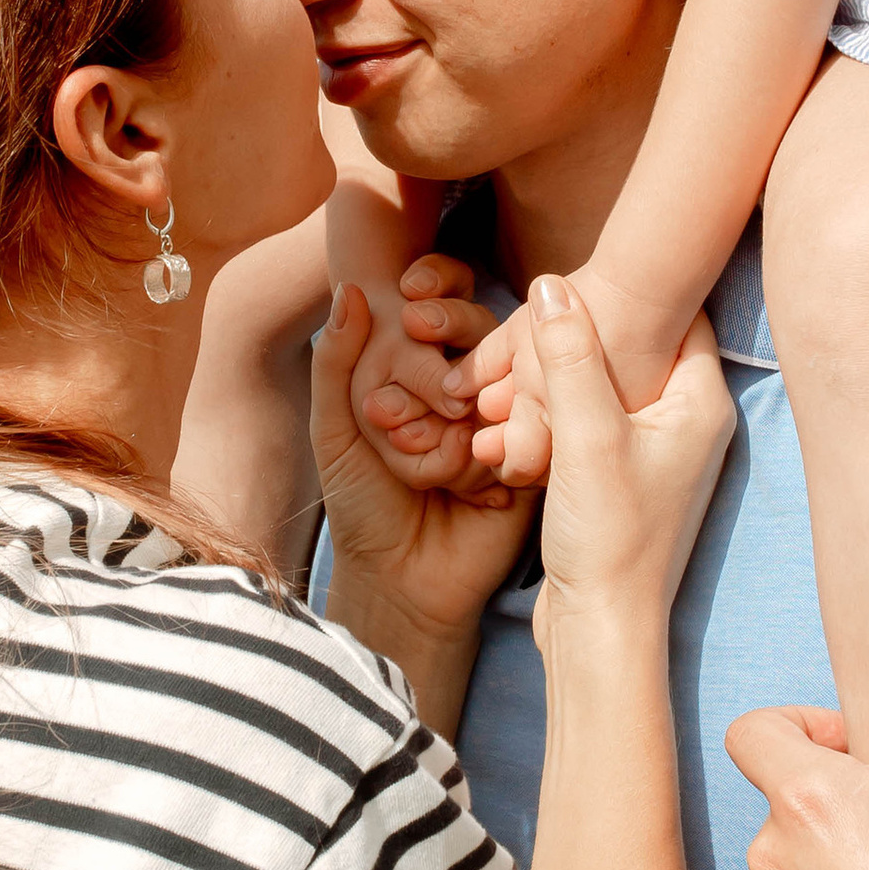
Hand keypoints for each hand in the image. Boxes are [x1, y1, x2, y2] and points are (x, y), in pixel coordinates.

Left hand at [315, 283, 533, 655]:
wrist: (399, 580)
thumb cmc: (362, 504)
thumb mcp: (334, 431)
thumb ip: (336, 362)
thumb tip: (351, 289)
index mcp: (428, 369)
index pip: (443, 305)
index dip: (433, 294)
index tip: (409, 300)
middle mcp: (473, 388)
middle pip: (480, 335)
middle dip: (435, 361)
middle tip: (390, 410)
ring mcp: (507, 421)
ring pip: (499, 382)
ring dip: (453, 423)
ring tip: (422, 470)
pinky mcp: (534, 459)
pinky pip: (525, 432)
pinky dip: (486, 457)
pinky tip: (464, 489)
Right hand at [528, 281, 733, 641]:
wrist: (600, 628)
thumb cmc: (609, 539)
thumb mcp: (585, 435)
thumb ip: (569, 356)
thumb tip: (551, 283)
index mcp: (700, 403)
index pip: (679, 313)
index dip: (632, 288)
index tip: (584, 270)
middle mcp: (687, 422)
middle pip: (636, 345)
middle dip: (582, 332)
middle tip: (531, 319)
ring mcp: (655, 450)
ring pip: (603, 384)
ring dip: (555, 378)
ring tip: (505, 377)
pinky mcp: (621, 476)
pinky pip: (586, 422)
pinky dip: (550, 414)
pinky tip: (506, 421)